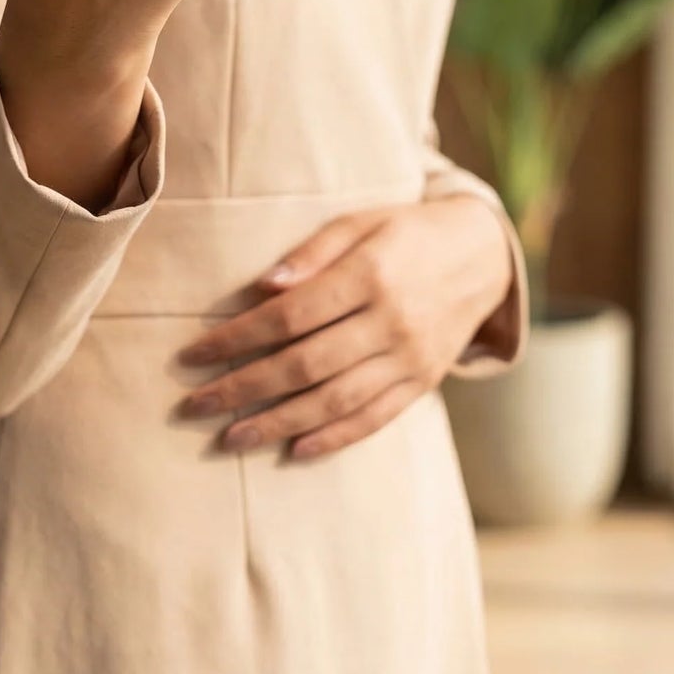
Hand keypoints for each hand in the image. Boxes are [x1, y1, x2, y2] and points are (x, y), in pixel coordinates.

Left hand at [174, 194, 515, 459]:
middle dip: (242, 388)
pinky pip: (374, 419)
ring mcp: (409, 358)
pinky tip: (294, 451)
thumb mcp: (360, 221)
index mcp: (369, 275)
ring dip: (278, 424)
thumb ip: (312, 253)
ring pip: (334, 401)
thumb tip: (262, 287)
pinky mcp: (422, 383)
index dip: (236, 338)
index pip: (288, 316)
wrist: (482, 257)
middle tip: (194, 406)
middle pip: (304, 365)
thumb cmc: (404, 232)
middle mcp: (390, 322)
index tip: (192, 354)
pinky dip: (334, 438)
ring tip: (231, 437)